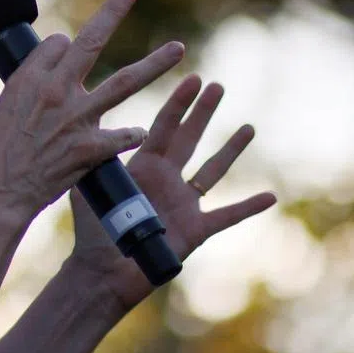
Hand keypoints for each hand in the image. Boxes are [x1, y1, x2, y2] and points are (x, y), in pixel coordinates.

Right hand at [0, 0, 185, 229]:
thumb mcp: (8, 99)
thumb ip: (37, 75)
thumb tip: (60, 48)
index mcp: (33, 76)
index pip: (61, 43)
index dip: (66, 48)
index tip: (66, 55)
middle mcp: (57, 90)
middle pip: (91, 42)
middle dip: (112, 13)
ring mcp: (76, 118)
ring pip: (125, 82)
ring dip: (155, 64)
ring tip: (178, 48)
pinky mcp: (89, 149)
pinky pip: (123, 136)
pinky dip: (132, 133)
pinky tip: (139, 132)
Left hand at [68, 74, 276, 310]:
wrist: (103, 273)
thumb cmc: (92, 232)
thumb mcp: (89, 188)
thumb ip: (92, 158)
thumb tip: (83, 123)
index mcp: (142, 166)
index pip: (163, 127)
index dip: (178, 104)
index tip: (191, 79)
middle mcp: (166, 179)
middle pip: (190, 139)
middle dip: (203, 113)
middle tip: (217, 86)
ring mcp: (183, 203)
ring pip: (212, 171)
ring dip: (230, 150)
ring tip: (248, 127)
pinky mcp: (195, 230)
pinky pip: (226, 216)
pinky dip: (248, 208)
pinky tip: (270, 196)